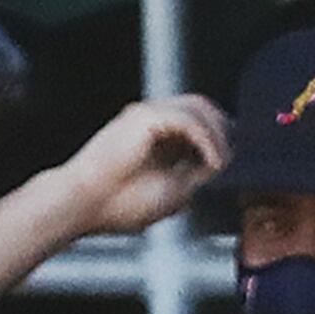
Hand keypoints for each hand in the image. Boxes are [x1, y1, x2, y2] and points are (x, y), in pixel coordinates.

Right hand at [53, 96, 230, 237]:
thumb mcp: (173, 191)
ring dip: (217, 135)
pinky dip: (206, 139)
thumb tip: (220, 163)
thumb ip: (196, 174)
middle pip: (202, 107)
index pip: (198, 120)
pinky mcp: (144, 117)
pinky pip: (188, 120)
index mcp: (156, 135)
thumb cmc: (118, 204)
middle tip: (230, 158)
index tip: (229, 160)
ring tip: (220, 163)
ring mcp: (146, 114)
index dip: (220, 136)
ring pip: (199, 108)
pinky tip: (212, 161)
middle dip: (223, 130)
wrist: (84, 206)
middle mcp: (151, 119)